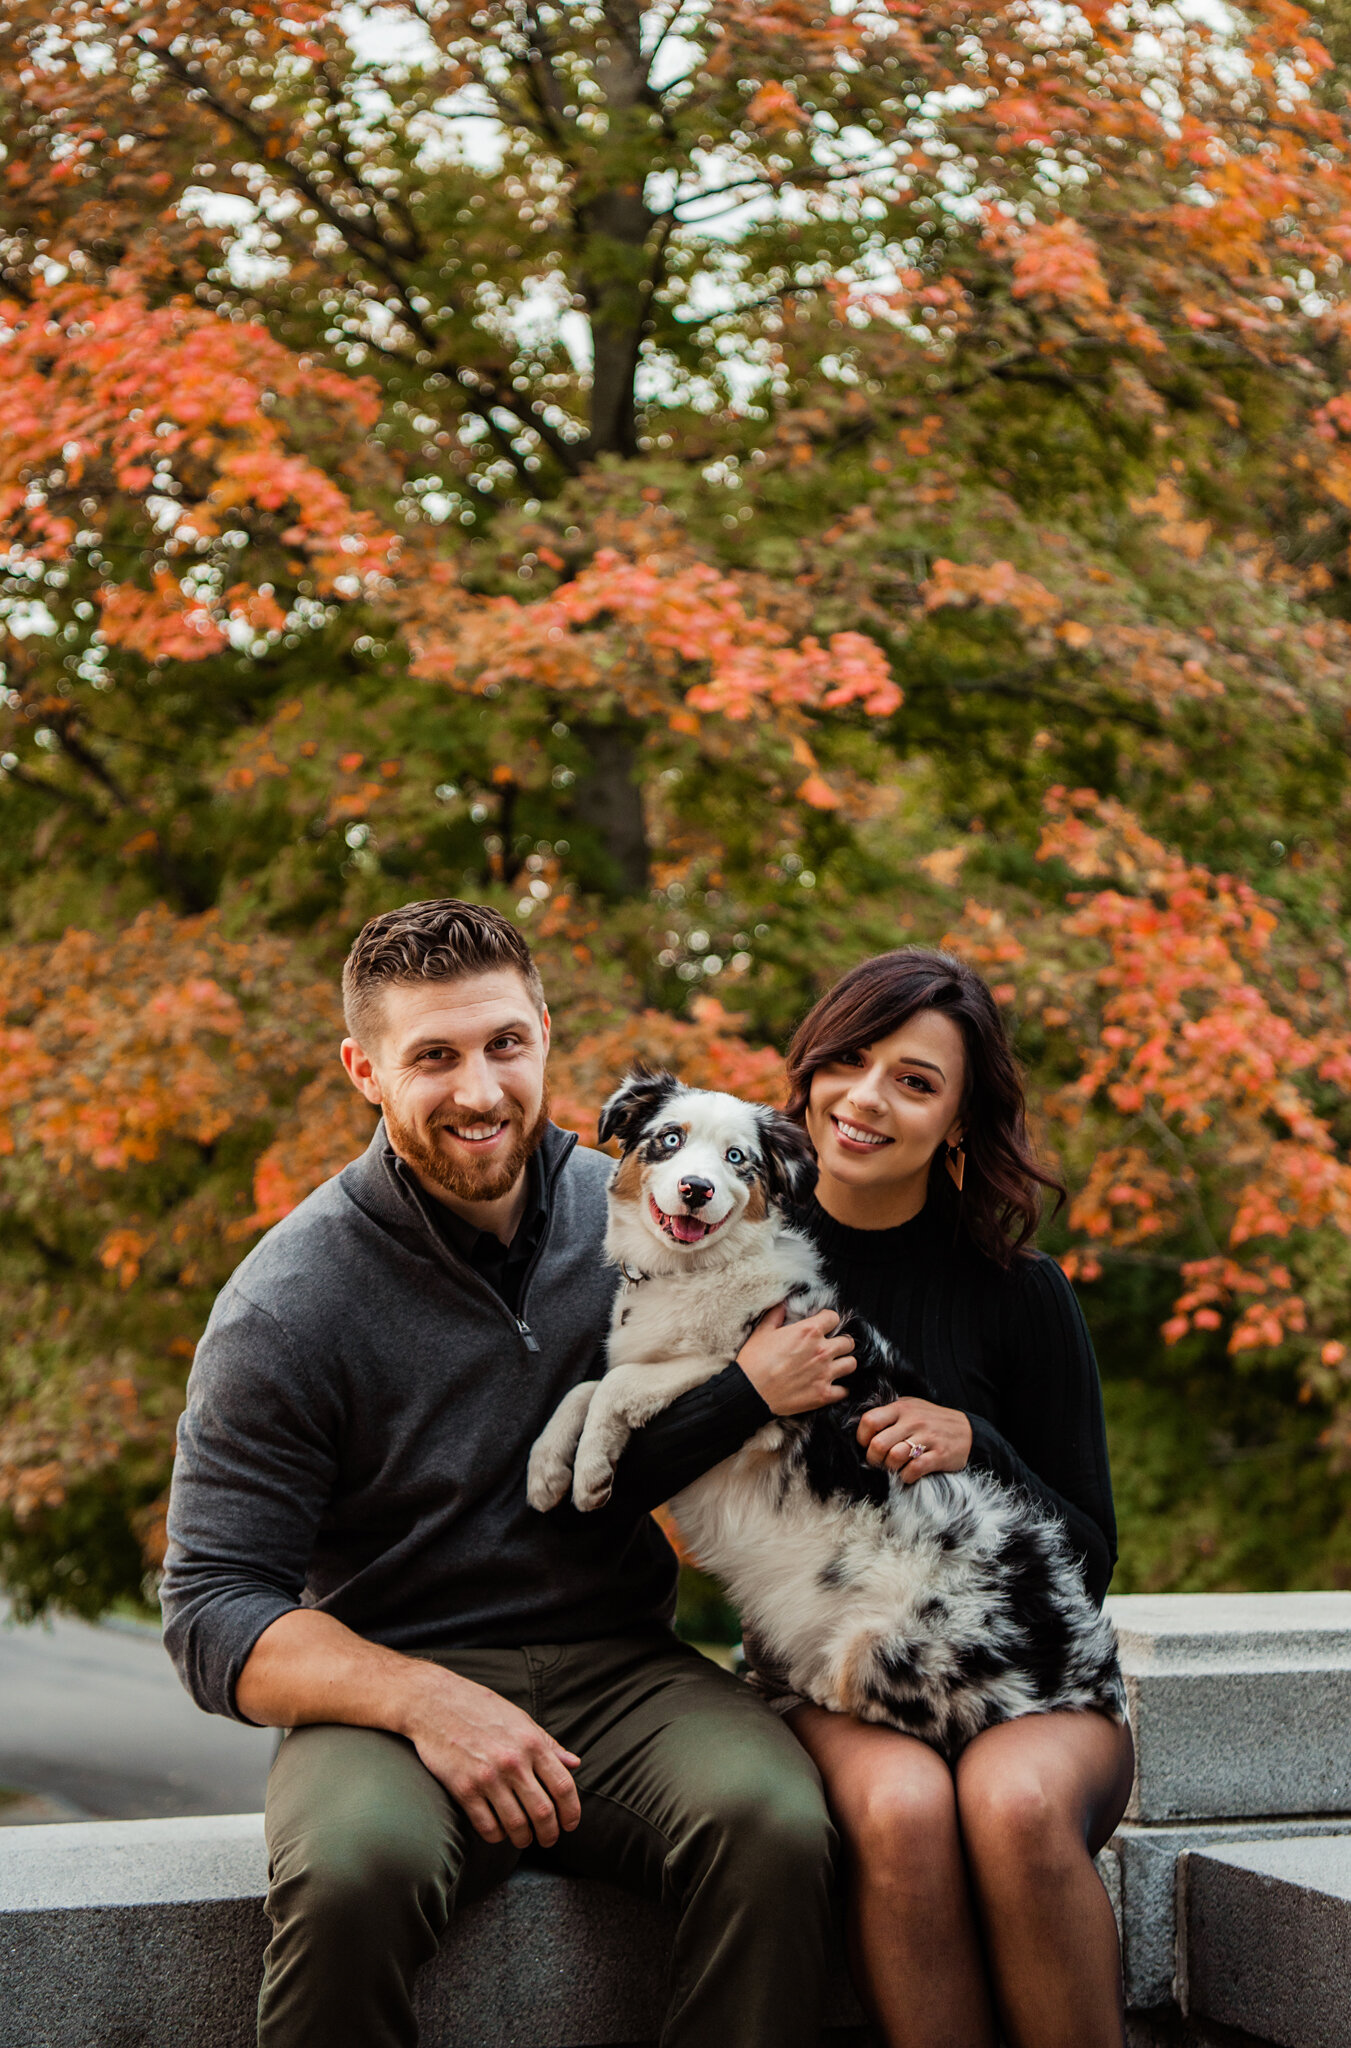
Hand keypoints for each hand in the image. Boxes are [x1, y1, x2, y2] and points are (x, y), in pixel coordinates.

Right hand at [401, 1667, 581, 1848]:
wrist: (435, 1702)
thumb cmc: (481, 1709)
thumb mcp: (520, 1719)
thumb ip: (548, 1744)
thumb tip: (575, 1764)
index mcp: (531, 1743)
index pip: (563, 1787)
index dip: (571, 1812)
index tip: (570, 1824)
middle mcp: (513, 1761)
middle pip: (543, 1812)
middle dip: (550, 1833)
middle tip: (548, 1839)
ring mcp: (487, 1776)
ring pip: (516, 1825)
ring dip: (524, 1839)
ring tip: (523, 1839)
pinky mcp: (463, 1789)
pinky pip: (487, 1826)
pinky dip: (497, 1836)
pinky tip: (498, 1832)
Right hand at [736, 1302, 855, 1415]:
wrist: (749, 1392)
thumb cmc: (754, 1361)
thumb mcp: (762, 1331)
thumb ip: (776, 1315)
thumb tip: (783, 1304)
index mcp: (808, 1331)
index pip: (834, 1317)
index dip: (828, 1320)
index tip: (823, 1326)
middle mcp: (822, 1351)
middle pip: (848, 1342)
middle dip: (841, 1342)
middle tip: (831, 1347)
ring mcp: (825, 1373)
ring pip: (851, 1364)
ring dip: (844, 1363)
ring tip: (834, 1365)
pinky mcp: (823, 1394)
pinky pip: (845, 1390)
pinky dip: (839, 1389)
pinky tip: (831, 1386)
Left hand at [857, 1397, 971, 1483]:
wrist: (968, 1431)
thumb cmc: (932, 1421)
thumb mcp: (911, 1407)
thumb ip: (889, 1414)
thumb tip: (863, 1428)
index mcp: (902, 1408)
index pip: (869, 1421)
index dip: (862, 1437)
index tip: (867, 1445)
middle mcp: (913, 1421)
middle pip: (878, 1444)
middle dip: (874, 1459)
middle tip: (879, 1462)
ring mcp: (927, 1438)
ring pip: (894, 1457)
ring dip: (890, 1468)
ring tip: (895, 1467)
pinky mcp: (939, 1455)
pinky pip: (914, 1470)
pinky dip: (906, 1476)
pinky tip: (908, 1474)